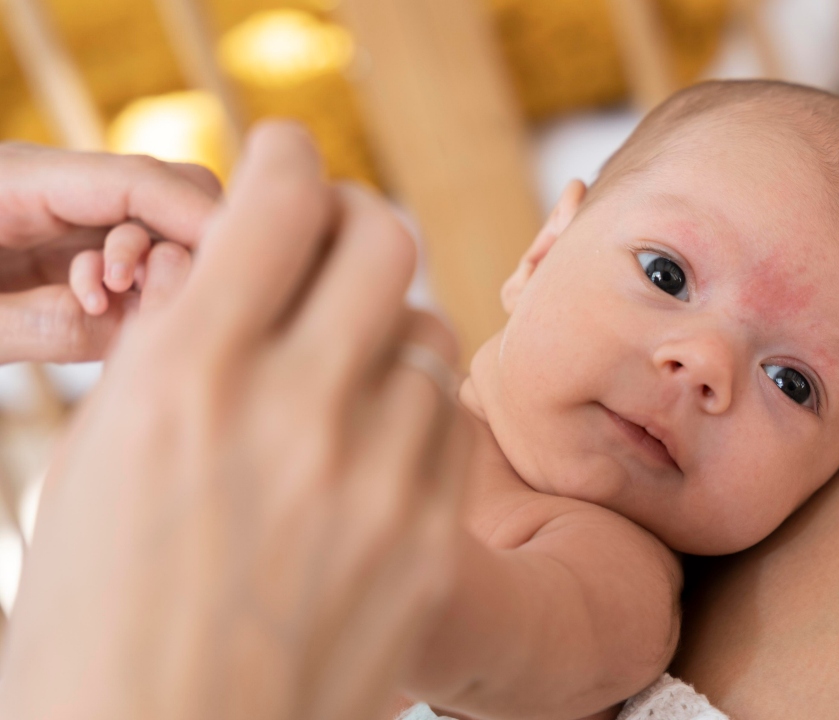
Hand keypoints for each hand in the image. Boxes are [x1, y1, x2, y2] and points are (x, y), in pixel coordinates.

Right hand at [0, 123, 469, 719]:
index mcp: (188, 376)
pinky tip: (373, 442)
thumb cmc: (97, 618)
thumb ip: (174, 348)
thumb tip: (232, 265)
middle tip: (330, 244)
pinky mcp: (428, 540)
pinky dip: (412, 411)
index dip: (287, 157)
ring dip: (383, 331)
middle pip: (384, 238)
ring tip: (341, 371)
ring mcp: (375, 478)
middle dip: (352, 223)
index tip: (287, 160)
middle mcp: (294, 411)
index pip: (280, 198)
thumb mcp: (95, 461)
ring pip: (426, 332)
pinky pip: (449, 422)